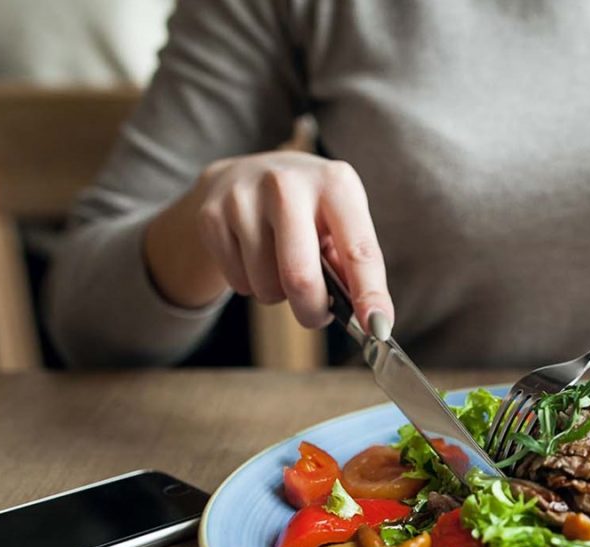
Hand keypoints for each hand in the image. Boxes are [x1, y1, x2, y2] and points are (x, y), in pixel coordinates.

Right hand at [145, 151, 392, 335]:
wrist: (246, 174)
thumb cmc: (308, 208)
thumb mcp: (339, 220)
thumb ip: (353, 264)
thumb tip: (369, 317)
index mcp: (335, 183)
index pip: (359, 249)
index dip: (370, 294)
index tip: (378, 329)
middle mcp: (288, 184)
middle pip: (300, 277)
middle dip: (312, 311)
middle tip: (316, 314)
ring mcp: (244, 198)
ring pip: (266, 286)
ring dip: (279, 295)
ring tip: (281, 267)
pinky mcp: (211, 215)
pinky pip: (238, 283)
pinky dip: (251, 285)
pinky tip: (254, 257)